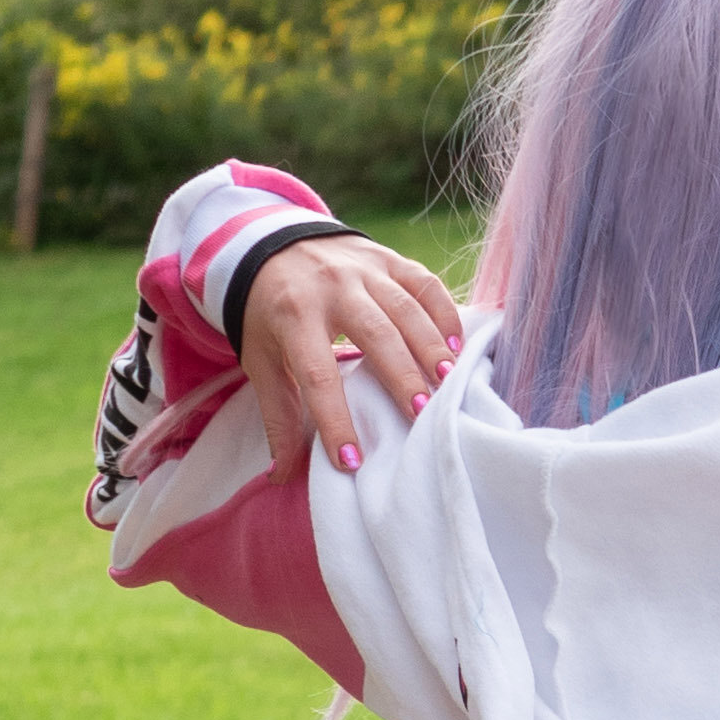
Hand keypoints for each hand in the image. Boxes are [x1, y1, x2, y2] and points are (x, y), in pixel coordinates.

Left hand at [241, 234, 465, 481]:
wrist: (273, 243)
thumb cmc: (270, 314)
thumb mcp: (262, 360)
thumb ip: (277, 415)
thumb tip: (282, 475)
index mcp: (294, 316)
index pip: (318, 375)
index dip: (336, 420)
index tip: (353, 462)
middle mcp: (331, 288)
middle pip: (375, 335)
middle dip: (401, 375)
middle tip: (423, 413)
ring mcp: (363, 268)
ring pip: (405, 307)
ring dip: (431, 345)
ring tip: (449, 381)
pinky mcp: (387, 258)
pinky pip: (423, 283)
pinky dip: (444, 313)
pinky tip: (457, 345)